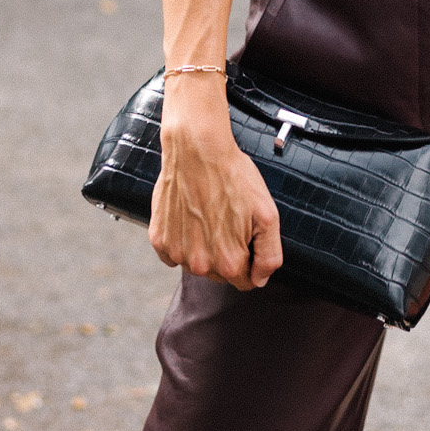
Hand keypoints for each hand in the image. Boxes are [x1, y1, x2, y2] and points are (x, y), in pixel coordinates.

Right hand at [150, 76, 282, 289]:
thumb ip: (270, 255)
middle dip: (227, 252)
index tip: (246, 236)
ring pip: (197, 263)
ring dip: (203, 246)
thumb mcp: (267, 214)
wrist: (197, 149)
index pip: (246, 281)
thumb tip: (260, 279)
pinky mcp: (159, 239)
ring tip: (208, 214)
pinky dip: (182, 239)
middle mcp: (200, 265)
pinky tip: (189, 216)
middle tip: (227, 219)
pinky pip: (173, 253)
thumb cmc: (232, 176)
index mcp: (229, 262)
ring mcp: (176, 253)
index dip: (251, 260)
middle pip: (220, 273)